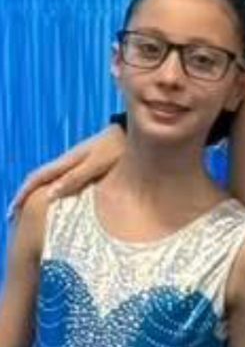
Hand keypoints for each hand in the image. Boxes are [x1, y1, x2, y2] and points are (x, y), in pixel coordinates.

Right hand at [7, 125, 126, 217]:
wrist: (131, 132)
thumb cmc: (117, 148)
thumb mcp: (96, 164)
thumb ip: (75, 178)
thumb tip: (49, 195)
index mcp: (67, 161)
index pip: (37, 178)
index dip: (23, 194)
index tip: (12, 211)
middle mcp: (68, 160)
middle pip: (39, 178)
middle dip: (25, 195)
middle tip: (15, 214)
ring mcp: (77, 160)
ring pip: (50, 177)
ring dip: (38, 191)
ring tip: (31, 208)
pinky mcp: (87, 161)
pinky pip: (63, 176)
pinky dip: (53, 187)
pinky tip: (57, 195)